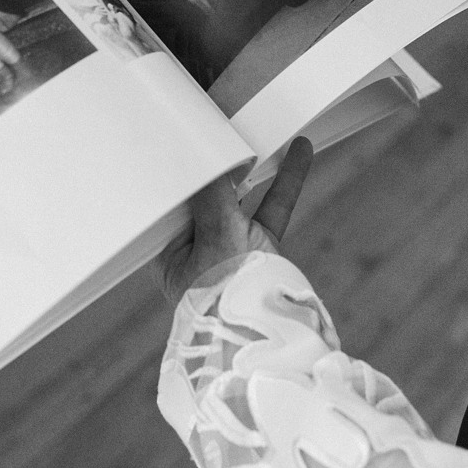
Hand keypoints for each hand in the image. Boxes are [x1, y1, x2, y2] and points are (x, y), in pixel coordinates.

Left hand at [156, 138, 312, 305]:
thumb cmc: (228, 298)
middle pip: (204, 193)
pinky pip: (272, 208)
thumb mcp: (217, 237)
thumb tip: (213, 156)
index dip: (179, 166)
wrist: (269, 343)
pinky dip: (285, 181)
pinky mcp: (260, 249)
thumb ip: (214, 194)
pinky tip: (299, 152)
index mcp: (168, 250)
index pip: (170, 197)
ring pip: (240, 197)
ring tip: (259, 129)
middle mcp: (194, 247)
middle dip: (216, 161)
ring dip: (253, 167)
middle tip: (222, 123)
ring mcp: (228, 247)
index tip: (185, 133)